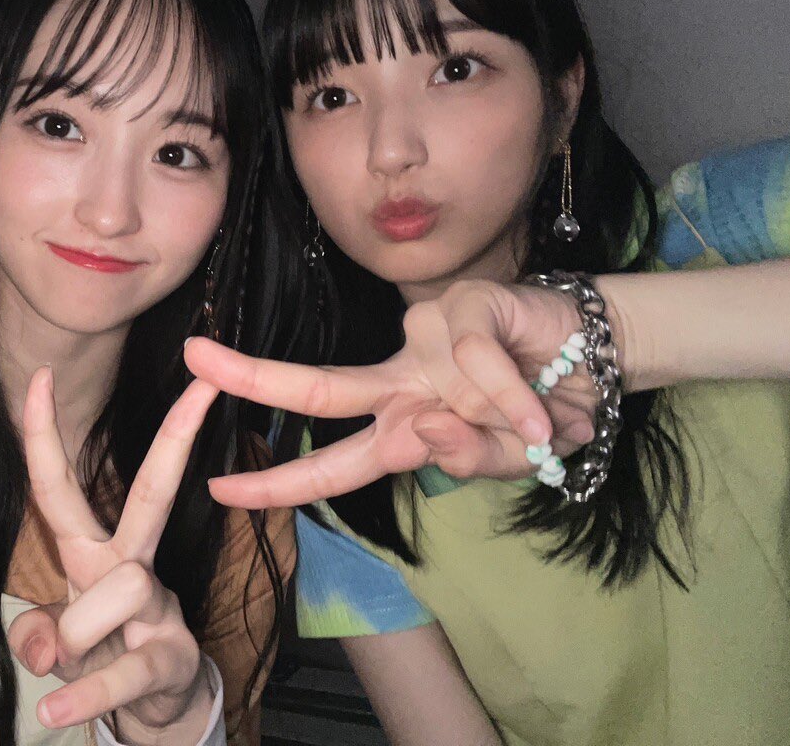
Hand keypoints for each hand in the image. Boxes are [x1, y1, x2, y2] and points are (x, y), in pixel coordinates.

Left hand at [8, 368, 217, 739]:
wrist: (156, 708)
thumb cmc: (102, 653)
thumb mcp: (54, 643)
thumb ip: (34, 634)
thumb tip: (37, 643)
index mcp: (92, 552)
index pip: (61, 486)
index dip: (45, 434)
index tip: (41, 376)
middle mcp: (130, 566)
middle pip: (152, 493)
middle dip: (176, 440)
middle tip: (202, 389)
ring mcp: (158, 608)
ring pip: (119, 587)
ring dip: (76, 634)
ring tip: (73, 660)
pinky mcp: (169, 659)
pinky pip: (119, 672)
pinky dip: (81, 695)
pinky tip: (50, 712)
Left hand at [186, 279, 594, 509]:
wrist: (597, 361)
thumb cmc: (542, 411)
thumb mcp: (507, 459)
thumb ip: (468, 461)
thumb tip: (420, 435)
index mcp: (402, 422)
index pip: (330, 457)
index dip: (278, 479)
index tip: (221, 486)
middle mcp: (402, 380)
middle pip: (319, 388)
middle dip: (252, 375)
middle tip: (192, 358)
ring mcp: (428, 339)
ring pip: (423, 382)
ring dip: (484, 417)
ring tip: (534, 429)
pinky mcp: (464, 303)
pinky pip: (477, 360)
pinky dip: (515, 397)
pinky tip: (542, 412)